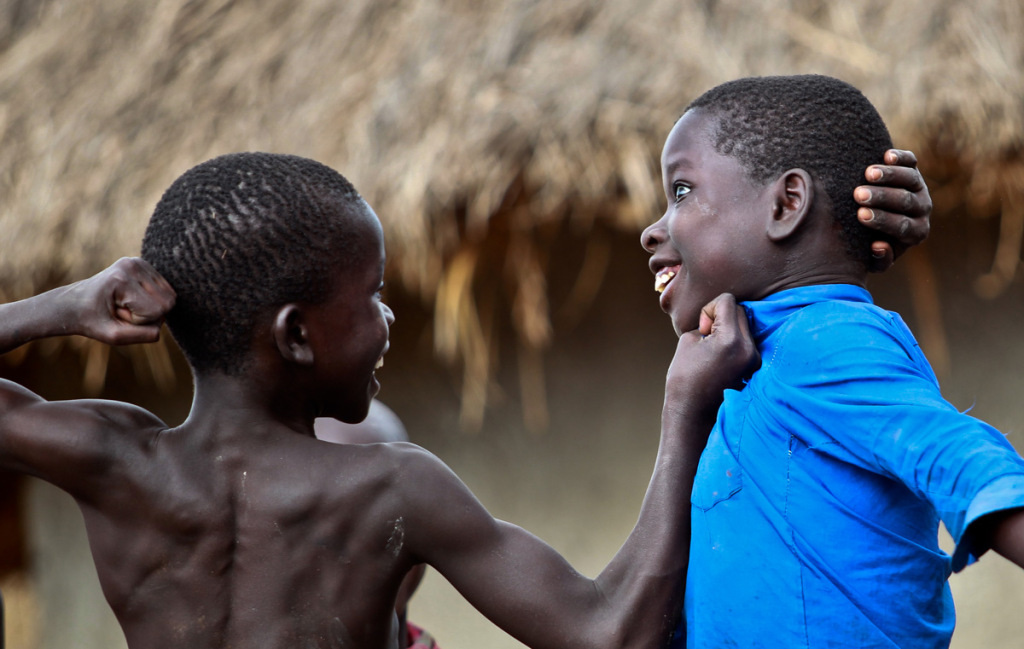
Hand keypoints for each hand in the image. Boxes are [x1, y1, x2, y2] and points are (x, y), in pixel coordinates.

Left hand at [71, 257, 175, 344]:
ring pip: (170, 296)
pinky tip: (131, 297)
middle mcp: (133, 264)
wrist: (73, 303)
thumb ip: (142, 335)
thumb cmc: (92, 321)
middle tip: (122, 311)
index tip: (117, 315)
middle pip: (168, 301)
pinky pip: (166, 290)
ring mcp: (138, 261)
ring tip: (125, 304)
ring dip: (150, 307)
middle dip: (148, 314)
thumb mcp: (114, 336)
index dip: (141, 321)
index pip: (158, 310)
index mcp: (122, 279)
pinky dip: (151, 299)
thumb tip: (161, 328)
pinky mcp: (142, 263)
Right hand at [665, 294, 760, 423]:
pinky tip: (720, 357)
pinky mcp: (754, 366)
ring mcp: (754, 359)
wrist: (692, 413)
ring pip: (744, 324)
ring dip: (728, 328)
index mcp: (732, 339)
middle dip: (721, 316)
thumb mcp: (688, 339)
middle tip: (706, 337)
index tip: (702, 330)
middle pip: (740, 310)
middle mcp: (749, 348)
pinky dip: (733, 341)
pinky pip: (746, 340)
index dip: (709, 309)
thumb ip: (707, 322)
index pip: (728, 301)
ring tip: (713, 349)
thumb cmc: (684, 376)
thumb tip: (721, 317)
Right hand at [855, 149, 932, 271]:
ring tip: (868, 174)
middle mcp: (921, 209)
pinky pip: (911, 161)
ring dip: (889, 176)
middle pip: (906, 201)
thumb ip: (879, 260)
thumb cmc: (870, 241)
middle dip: (882, 197)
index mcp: (916, 232)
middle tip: (859, 195)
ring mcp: (919, 187)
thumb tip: (879, 246)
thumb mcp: (874, 259)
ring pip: (910, 179)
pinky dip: (901, 158)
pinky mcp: (912, 168)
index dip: (883, 220)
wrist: (873, 215)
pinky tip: (887, 156)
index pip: (902, 226)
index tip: (861, 215)